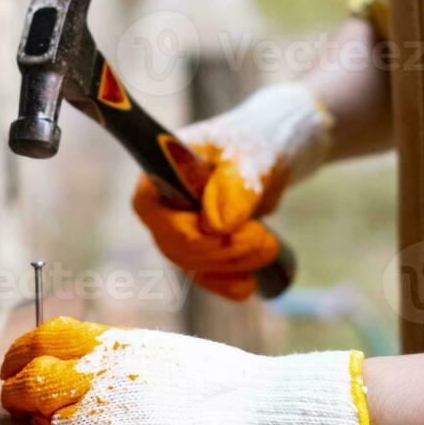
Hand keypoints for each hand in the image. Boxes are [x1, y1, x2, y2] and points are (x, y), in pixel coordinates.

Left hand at [0, 317, 370, 424]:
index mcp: (111, 345)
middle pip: (31, 386)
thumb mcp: (155, 350)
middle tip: (28, 409)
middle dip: (21, 398)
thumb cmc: (216, 383)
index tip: (13, 366)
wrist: (260, 412)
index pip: (39, 340)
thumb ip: (109, 356)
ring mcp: (109, 421)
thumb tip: (72, 365)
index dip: (18, 355)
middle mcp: (102, 378)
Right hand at [133, 83, 331, 298]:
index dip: (182, 228)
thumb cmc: (256, 140)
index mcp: (160, 167)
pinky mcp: (202, 245)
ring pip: (190, 262)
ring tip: (270, 247)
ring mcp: (180, 224)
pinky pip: (204, 274)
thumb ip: (233, 187)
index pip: (149, 209)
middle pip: (171, 242)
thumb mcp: (250, 156)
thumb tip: (215, 227)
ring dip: (230, 264)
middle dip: (219, 250)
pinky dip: (226, 283)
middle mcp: (163, 200)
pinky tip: (249, 284)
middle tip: (264, 238)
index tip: (222, 230)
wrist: (274, 150)